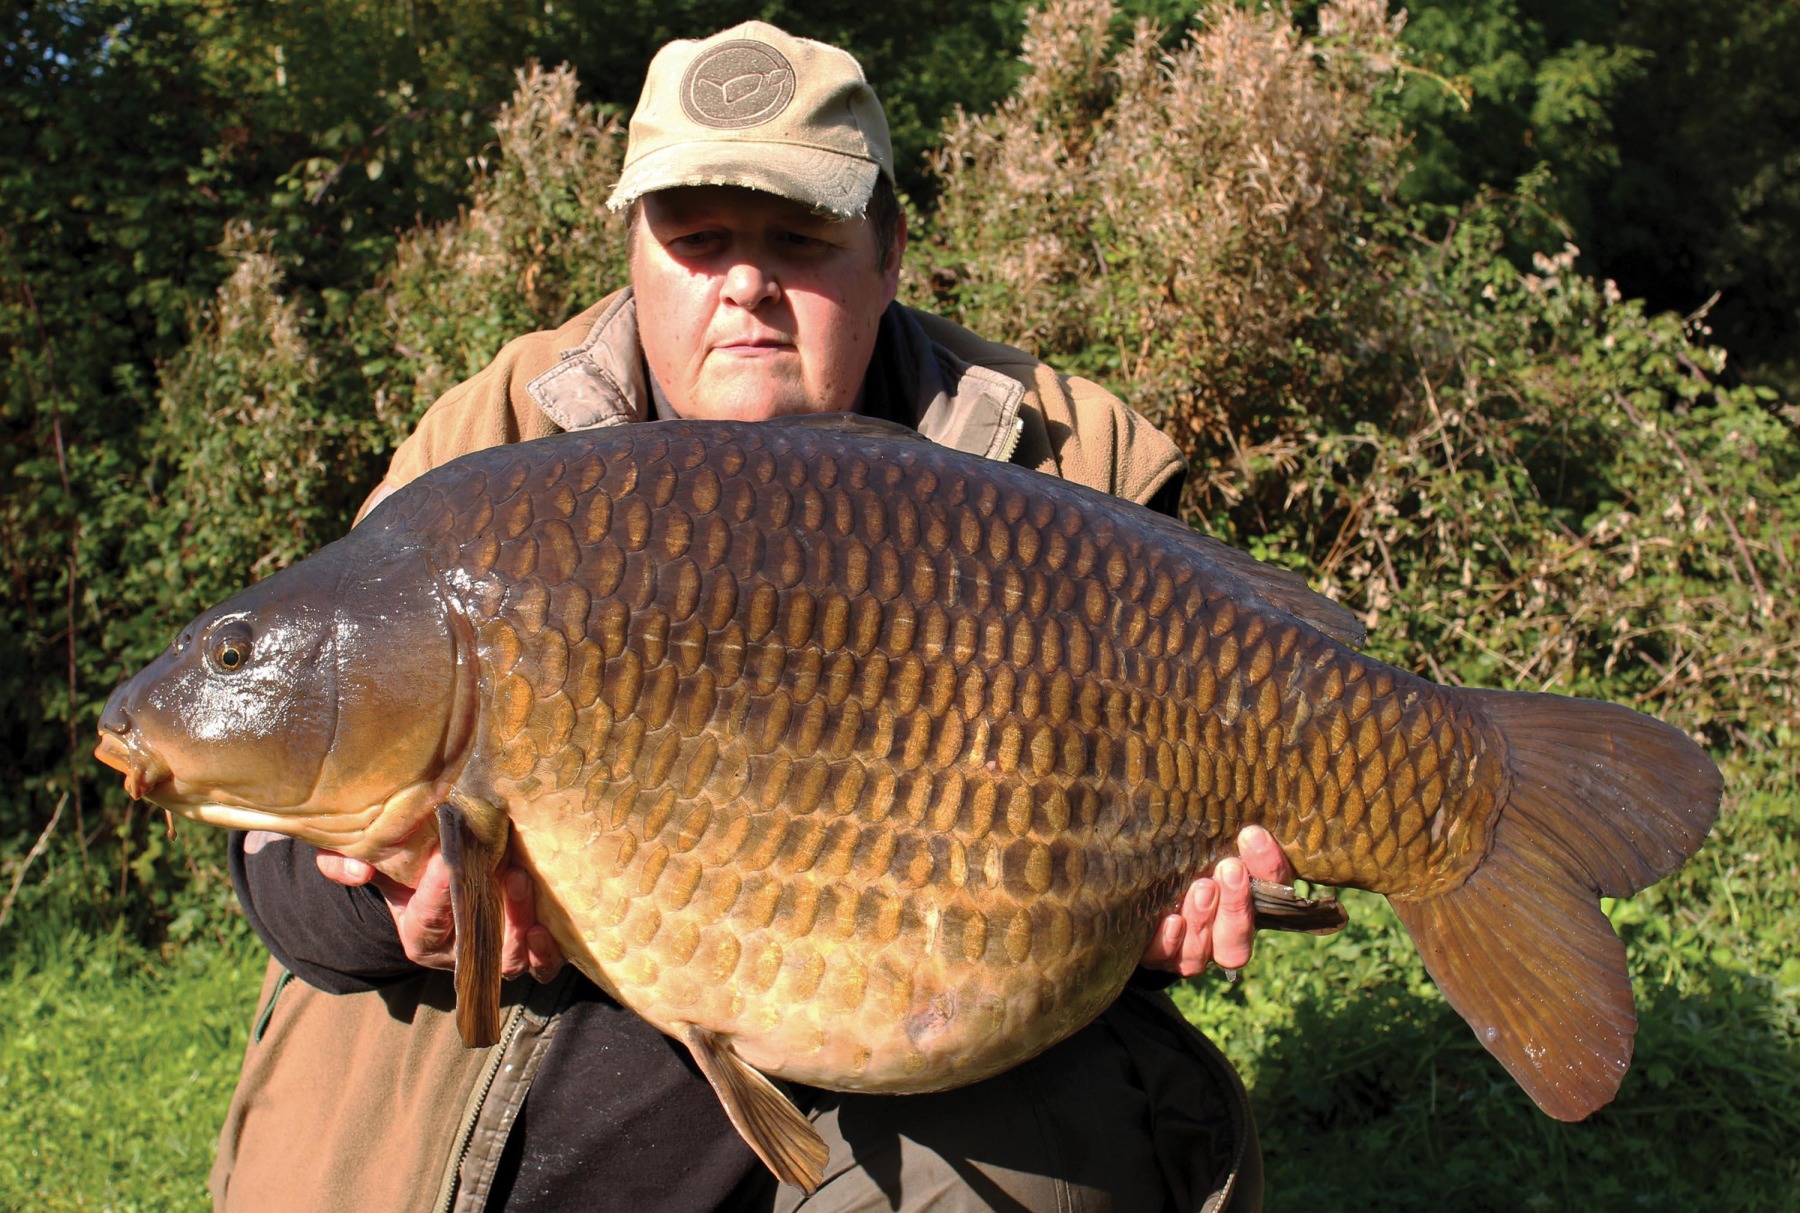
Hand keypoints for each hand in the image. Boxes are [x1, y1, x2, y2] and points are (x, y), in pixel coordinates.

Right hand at [316, 848, 564, 981]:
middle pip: (479, 948)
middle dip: (497, 915)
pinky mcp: (523, 946)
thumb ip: (342, 862)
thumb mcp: (369, 861)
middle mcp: (457, 952)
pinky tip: (547, 925)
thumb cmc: (402, 869)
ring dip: (522, 929)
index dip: (439, 891)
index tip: (448, 857)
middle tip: (508, 872)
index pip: (429, 919)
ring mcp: (492, 953)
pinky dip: (546, 952)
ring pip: (511, 961)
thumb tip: (354, 869)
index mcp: (420, 934)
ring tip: (524, 883)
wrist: (437, 876)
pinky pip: (539, 964)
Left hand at [1140, 825, 1294, 977]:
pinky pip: (1167, 958)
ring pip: (1205, 952)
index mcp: (1247, 903)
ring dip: (1204, 920)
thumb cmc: (1180, 854)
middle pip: (1240, 935)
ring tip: (1201, 888)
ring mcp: (1191, 952)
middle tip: (1229, 869)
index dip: (1267, 866)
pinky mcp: (1159, 958)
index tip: (1252, 835)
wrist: (1135, 896)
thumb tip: (1225, 801)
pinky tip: (1172, 921)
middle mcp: (1222, 935)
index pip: (1272, 888)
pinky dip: (1171, 942)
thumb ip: (1219, 834)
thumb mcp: (1201, 842)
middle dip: (1237, 902)